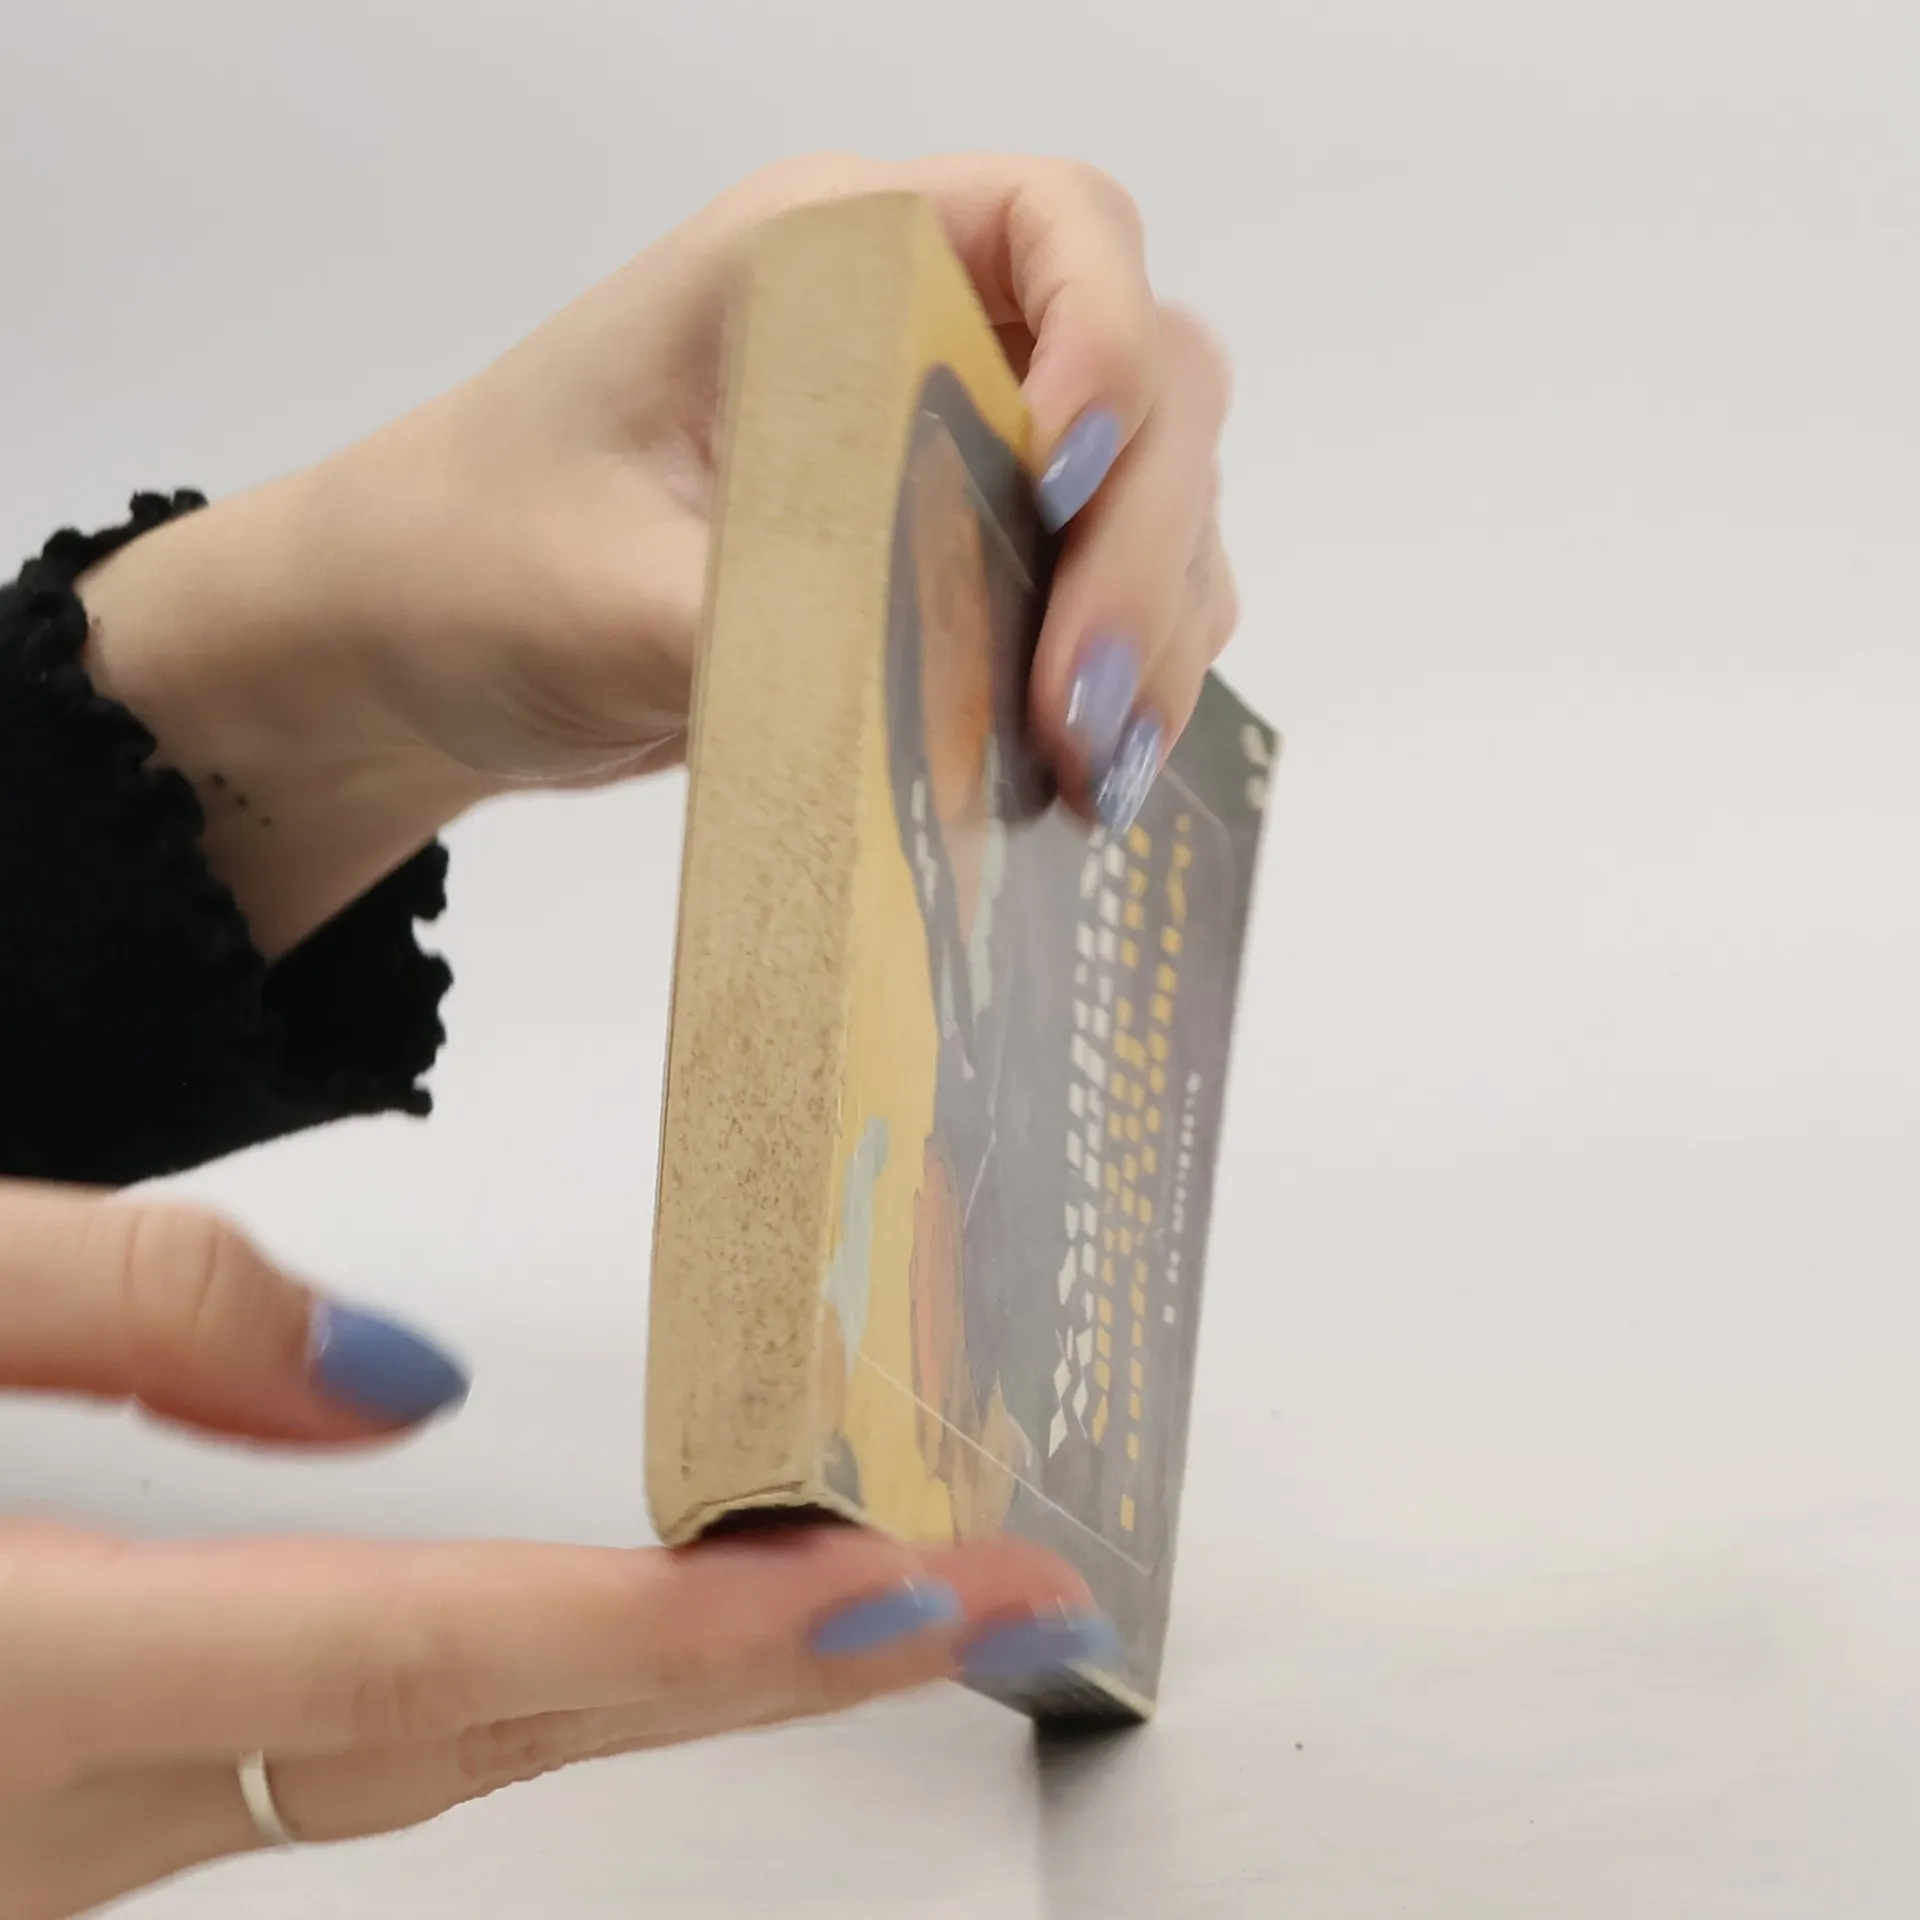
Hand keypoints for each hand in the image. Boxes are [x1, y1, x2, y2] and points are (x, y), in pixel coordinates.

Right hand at [0, 1180, 1101, 1918]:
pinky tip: (605, 1630)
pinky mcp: (45, 1805)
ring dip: (637, 1682)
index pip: (434, 1652)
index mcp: (6, 1675)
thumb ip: (115, 1318)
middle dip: (748, 1672)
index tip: (908, 1596)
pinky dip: (492, 1687)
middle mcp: (49, 1808)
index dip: (693, 1638)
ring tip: (838, 1583)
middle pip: (481, 1734)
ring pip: (415, 1757)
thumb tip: (398, 1381)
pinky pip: (318, 1749)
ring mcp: (49, 1841)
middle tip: (975, 1592)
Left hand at [77, 153, 1238, 957]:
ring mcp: (944, 454)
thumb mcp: (613, 594)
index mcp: (826, 262)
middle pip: (1150, 387)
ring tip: (1097, 765)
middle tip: (1081, 704)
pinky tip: (1083, 769)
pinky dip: (1117, 678)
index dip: (1113, 335)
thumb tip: (969, 705)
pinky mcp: (946, 568)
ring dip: (1153, 629)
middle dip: (1145, 544)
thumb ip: (790, 634)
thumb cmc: (471, 564)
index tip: (1070, 475)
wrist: (421, 651)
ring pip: (1148, 505)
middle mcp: (915, 338)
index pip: (1059, 225)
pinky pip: (1094, 600)